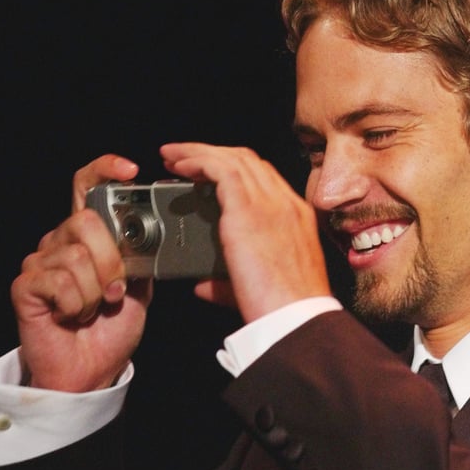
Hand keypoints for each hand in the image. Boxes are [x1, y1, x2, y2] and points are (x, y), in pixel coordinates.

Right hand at [10, 154, 150, 391]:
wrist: (92, 369)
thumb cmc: (112, 328)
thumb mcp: (138, 285)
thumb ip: (139, 254)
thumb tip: (151, 230)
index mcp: (88, 236)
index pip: (87, 186)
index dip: (104, 170)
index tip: (130, 170)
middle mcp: (60, 241)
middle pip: (85, 221)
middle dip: (111, 261)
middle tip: (116, 291)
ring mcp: (39, 262)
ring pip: (76, 256)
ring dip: (96, 291)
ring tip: (93, 308)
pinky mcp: (25, 286)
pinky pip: (58, 282)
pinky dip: (76, 305)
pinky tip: (72, 316)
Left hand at [159, 142, 331, 321]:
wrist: (297, 317)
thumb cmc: (283, 310)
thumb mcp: (256, 287)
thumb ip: (226, 282)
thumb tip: (202, 284)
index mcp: (294, 219)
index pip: (264, 178)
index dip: (233, 169)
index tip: (207, 173)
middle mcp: (285, 204)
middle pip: (248, 161)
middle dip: (213, 154)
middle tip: (182, 159)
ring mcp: (270, 204)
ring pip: (233, 158)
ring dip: (199, 152)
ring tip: (173, 156)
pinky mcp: (249, 210)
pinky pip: (221, 169)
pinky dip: (197, 160)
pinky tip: (179, 165)